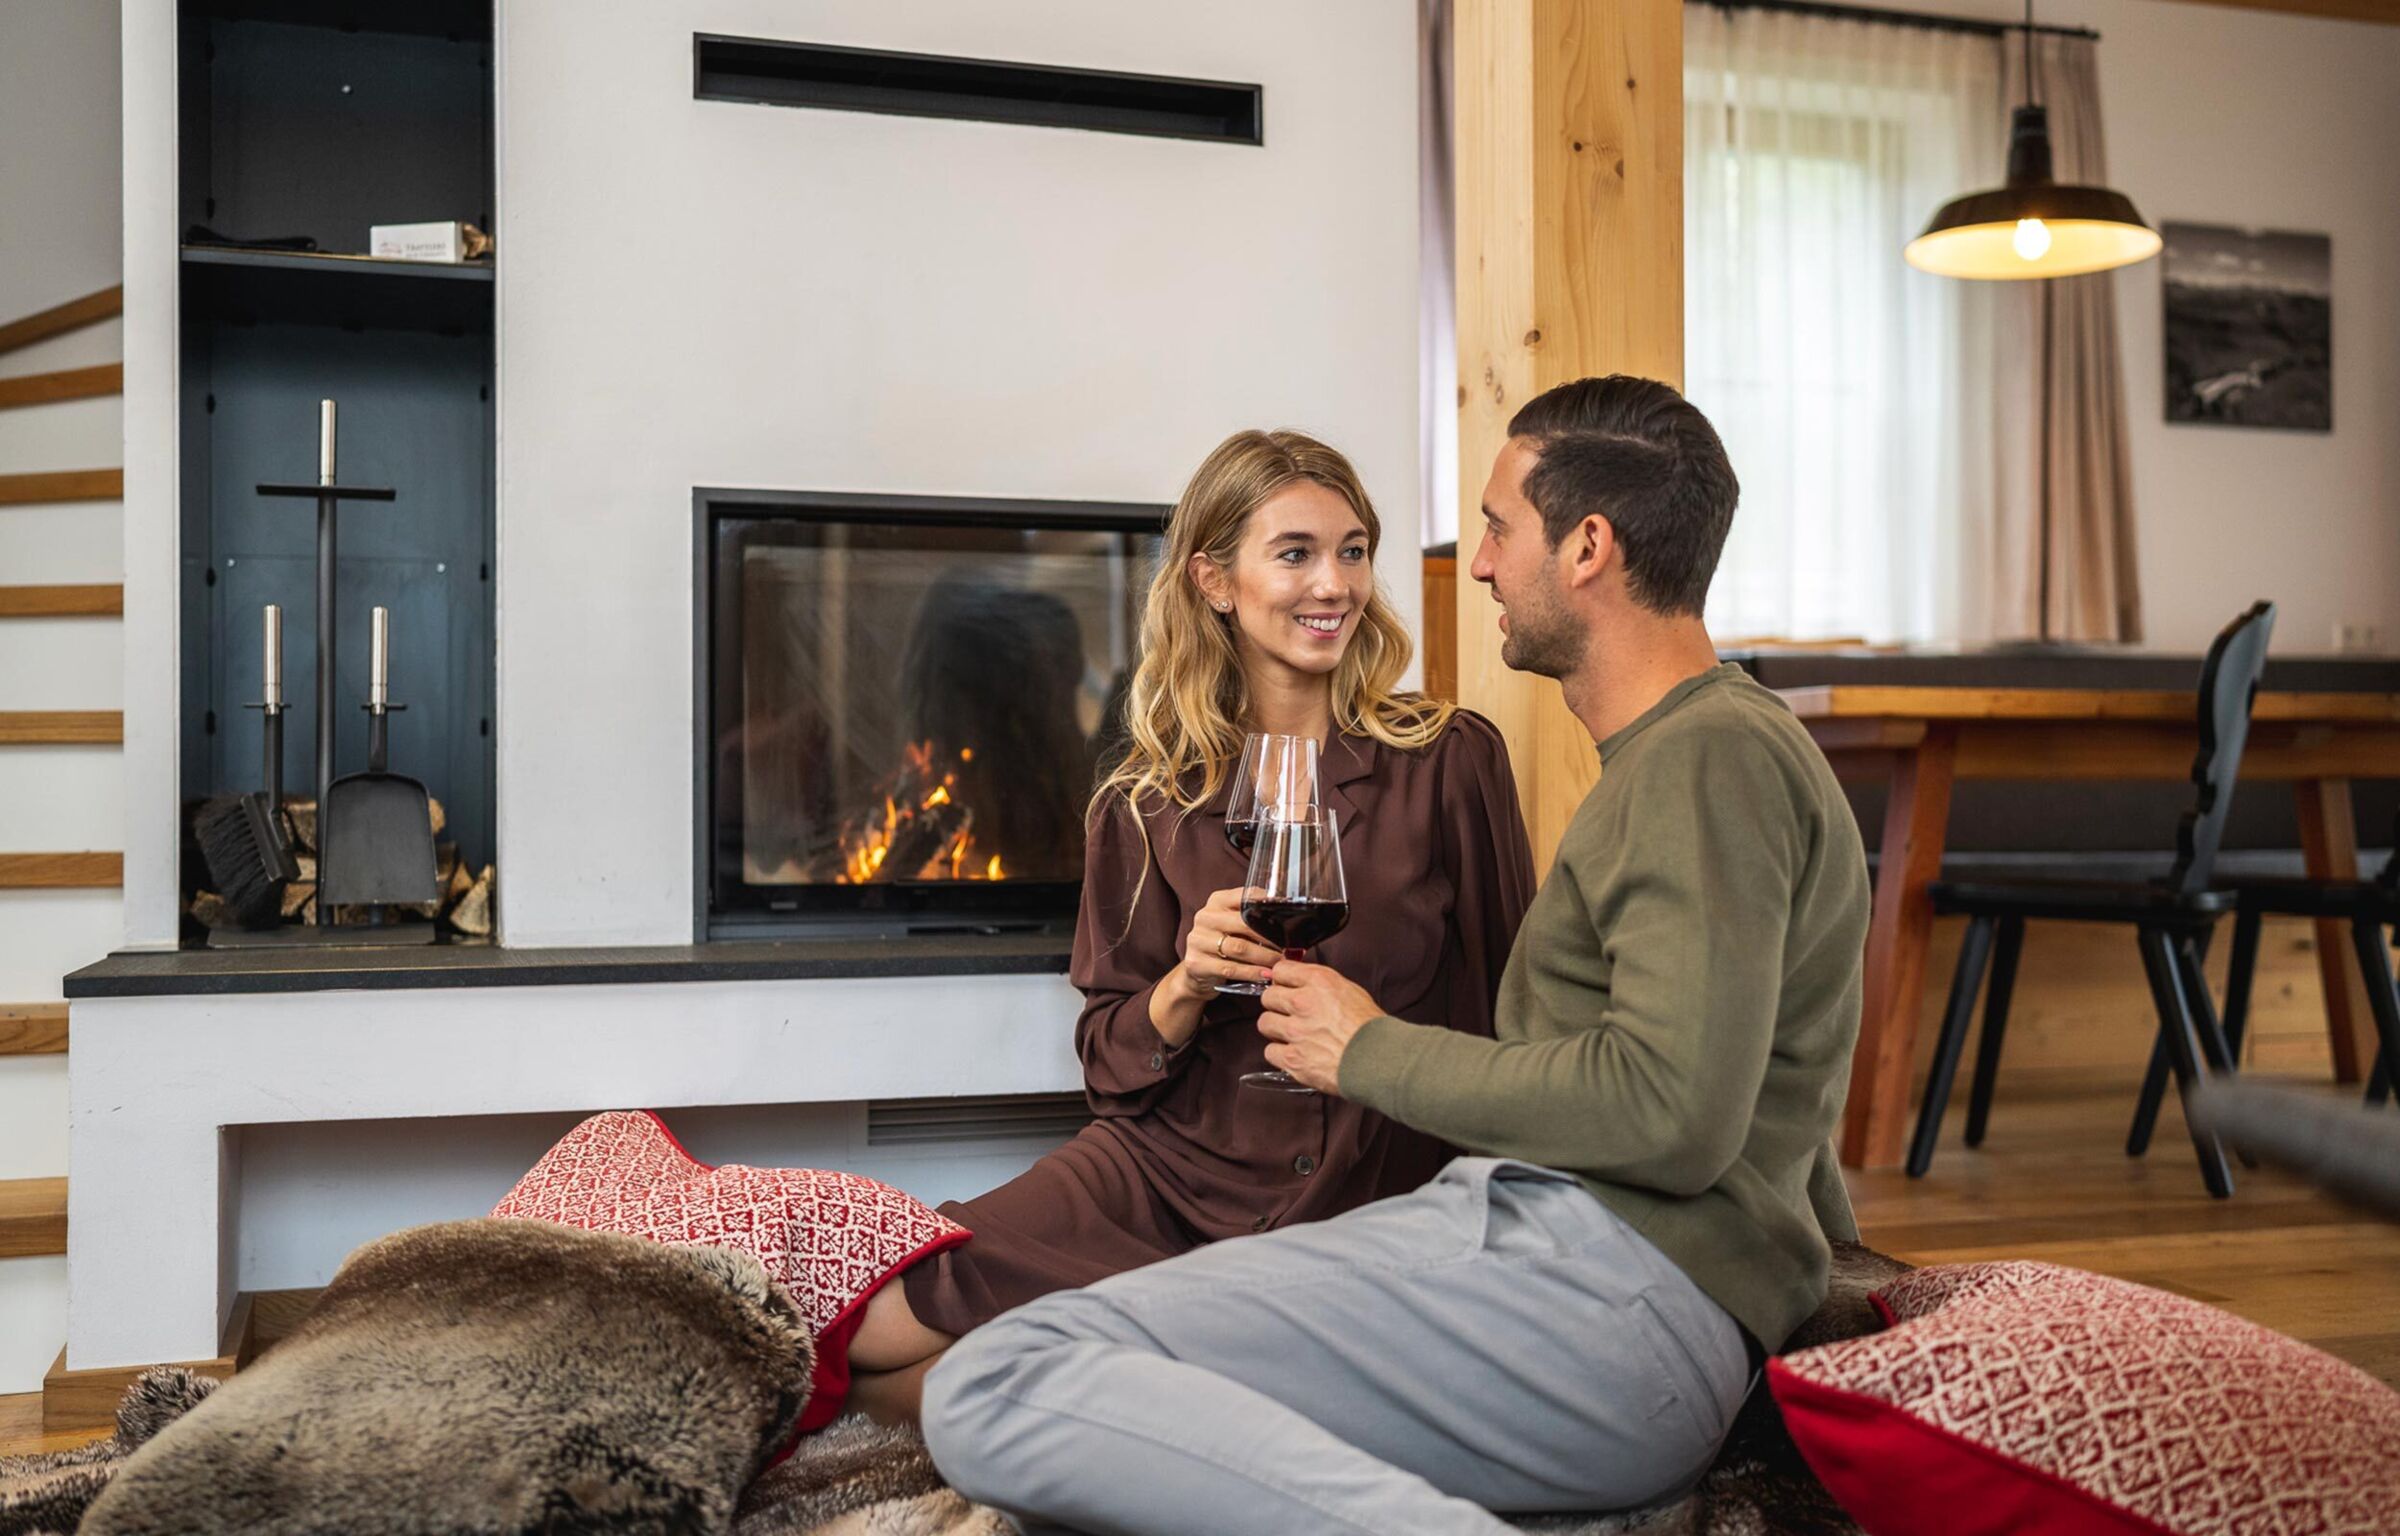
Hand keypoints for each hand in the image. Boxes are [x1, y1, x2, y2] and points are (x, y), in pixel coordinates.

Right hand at [1176, 887, 1278, 999]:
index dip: (1268, 907)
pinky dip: (1251, 972)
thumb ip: (1253, 919)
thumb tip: (1289, 924)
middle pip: (1244, 923)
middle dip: (1270, 937)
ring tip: (1279, 962)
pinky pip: (1230, 968)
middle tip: (1288, 947)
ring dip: (1264, 956)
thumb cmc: (1223, 944)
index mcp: (1217, 901)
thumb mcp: (1233, 925)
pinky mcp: (1196, 963)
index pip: (1245, 897)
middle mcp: (1205, 917)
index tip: (1288, 919)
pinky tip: (1265, 975)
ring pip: (1239, 947)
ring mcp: (1198, 940)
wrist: (1196, 971)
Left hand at [1257, 960, 1383, 1094]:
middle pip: (1268, 996)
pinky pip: (1270, 1052)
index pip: (1280, 970)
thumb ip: (1321, 985)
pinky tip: (1295, 1054)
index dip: (1282, 980)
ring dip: (1276, 1029)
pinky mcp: (1292, 1058)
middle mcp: (1303, 1003)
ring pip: (1265, 1023)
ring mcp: (1295, 1031)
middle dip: (1277, 1005)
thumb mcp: (1351, 991)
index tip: (1284, 987)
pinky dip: (1280, 1055)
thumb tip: (1302, 982)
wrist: (1380, 1060)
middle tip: (1288, 1013)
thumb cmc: (1371, 1028)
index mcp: (1319, 982)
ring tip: (1292, 1035)